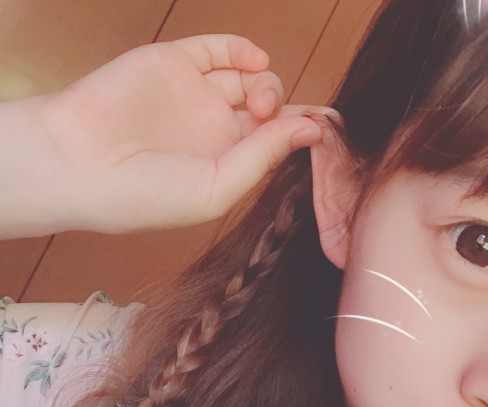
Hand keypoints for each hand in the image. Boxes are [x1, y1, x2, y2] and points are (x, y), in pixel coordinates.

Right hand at [23, 35, 328, 233]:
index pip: (274, 143)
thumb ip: (263, 157)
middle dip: (283, 109)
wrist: (81, 165)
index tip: (326, 125)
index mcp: (226, 166)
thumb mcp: (218, 188)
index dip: (300, 132)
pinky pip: (217, 49)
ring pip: (248, 78)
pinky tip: (255, 61)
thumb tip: (310, 130)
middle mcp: (214, 131)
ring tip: (258, 100)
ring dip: (266, 83)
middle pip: (268, 110)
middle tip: (272, 117)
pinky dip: (242, 50)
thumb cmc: (146, 195)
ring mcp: (195, 96)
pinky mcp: (174, 64)